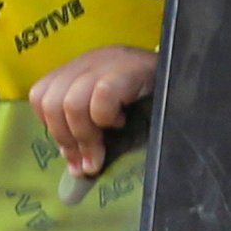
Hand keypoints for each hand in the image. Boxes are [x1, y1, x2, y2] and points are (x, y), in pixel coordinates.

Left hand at [30, 43, 155, 175]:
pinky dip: (106, 118)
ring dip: (85, 136)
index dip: (52, 129)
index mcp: (80, 69)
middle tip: (89, 160)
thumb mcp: (112, 117)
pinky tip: (121, 122)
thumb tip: (75, 169)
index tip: (73, 156)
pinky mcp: (128, 67)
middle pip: (50, 101)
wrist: (190, 82)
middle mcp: (89, 61)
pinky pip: (102, 96)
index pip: (41, 94)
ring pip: (71, 102)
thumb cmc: (151, 105)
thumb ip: (90, 135)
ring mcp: (108, 61)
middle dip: (67, 139)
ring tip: (104, 148)